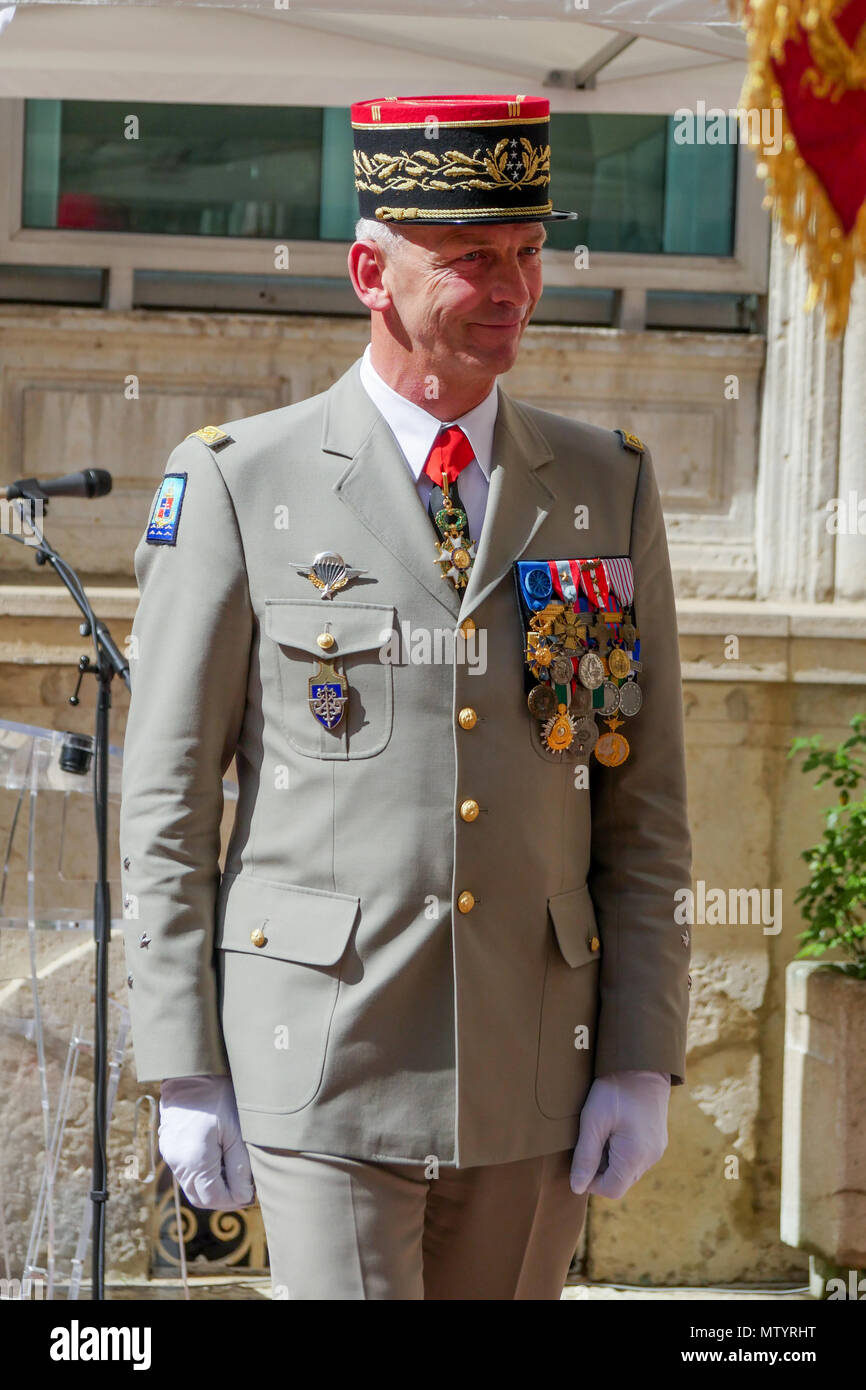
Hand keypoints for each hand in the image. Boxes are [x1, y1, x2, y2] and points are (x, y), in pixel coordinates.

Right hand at [158, 1074, 254, 1210]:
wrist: (193, 1071)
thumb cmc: (219, 1097)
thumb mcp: (238, 1132)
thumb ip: (240, 1167)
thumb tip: (244, 1196)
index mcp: (195, 1161)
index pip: (214, 1198)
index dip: (235, 1200)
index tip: (253, 1192)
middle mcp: (177, 1162)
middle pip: (201, 1197)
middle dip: (224, 1196)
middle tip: (246, 1185)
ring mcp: (169, 1155)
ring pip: (192, 1186)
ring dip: (212, 1185)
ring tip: (234, 1169)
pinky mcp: (168, 1146)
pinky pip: (186, 1171)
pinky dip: (202, 1173)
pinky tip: (219, 1156)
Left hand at [570, 1070, 669, 1199]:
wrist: (643, 1063)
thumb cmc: (616, 1091)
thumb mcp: (593, 1121)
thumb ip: (585, 1157)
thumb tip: (576, 1187)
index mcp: (635, 1156)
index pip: (611, 1190)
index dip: (591, 1182)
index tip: (580, 1160)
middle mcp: (650, 1158)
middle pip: (620, 1181)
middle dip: (601, 1169)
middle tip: (590, 1140)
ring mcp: (657, 1149)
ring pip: (628, 1169)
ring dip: (611, 1159)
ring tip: (603, 1130)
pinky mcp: (658, 1140)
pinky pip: (637, 1157)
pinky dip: (623, 1150)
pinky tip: (615, 1127)